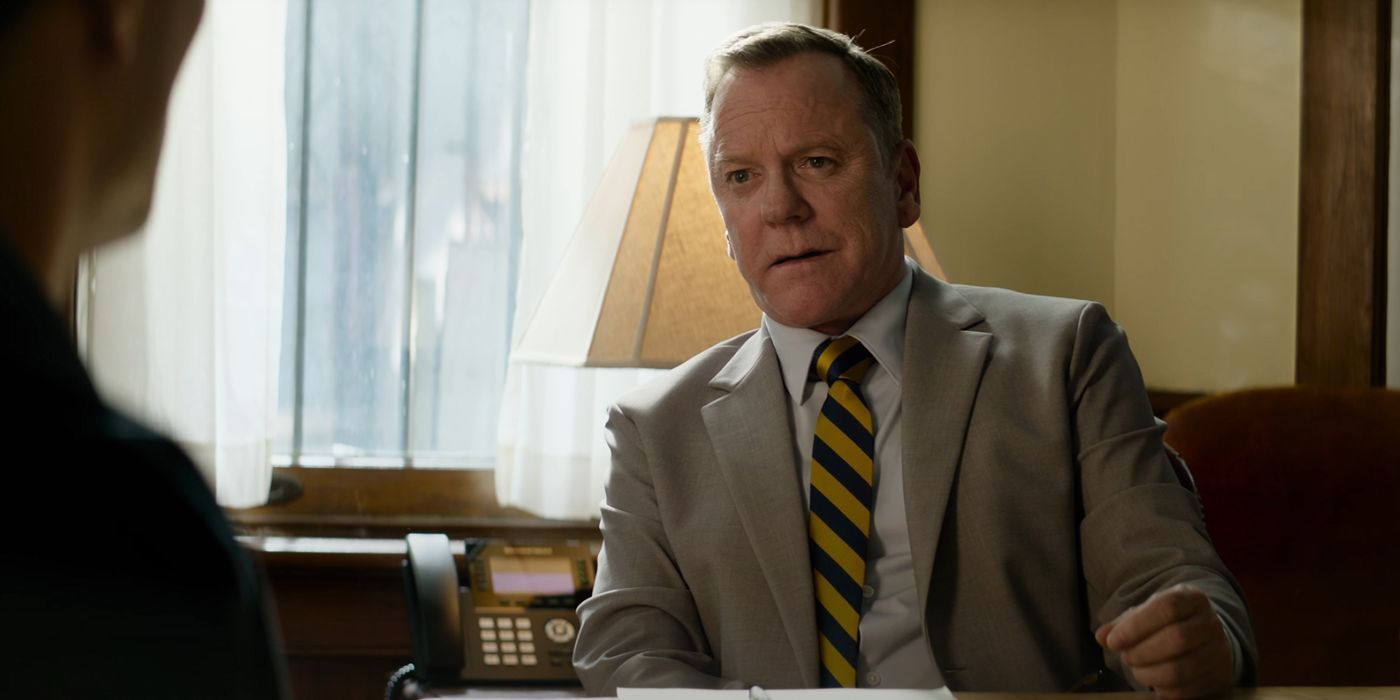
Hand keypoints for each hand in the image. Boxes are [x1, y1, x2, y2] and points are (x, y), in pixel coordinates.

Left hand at [1095, 584, 1233, 698]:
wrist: (1204, 635)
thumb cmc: (1167, 622)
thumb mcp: (1145, 613)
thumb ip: (1122, 624)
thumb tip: (1101, 636)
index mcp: (1192, 598)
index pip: (1166, 608)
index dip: (1136, 627)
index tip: (1113, 642)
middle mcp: (1211, 623)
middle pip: (1176, 640)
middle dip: (1142, 653)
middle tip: (1126, 657)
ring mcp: (1219, 651)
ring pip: (1180, 670)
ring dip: (1149, 674)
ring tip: (1137, 669)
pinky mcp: (1220, 677)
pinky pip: (1186, 690)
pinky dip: (1162, 689)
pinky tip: (1154, 681)